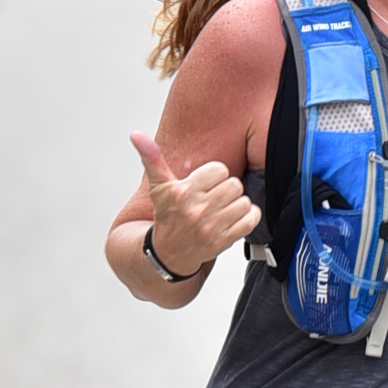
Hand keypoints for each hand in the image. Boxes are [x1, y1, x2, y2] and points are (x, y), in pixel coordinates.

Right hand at [129, 132, 259, 278]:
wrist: (169, 252)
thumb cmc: (167, 216)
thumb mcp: (158, 186)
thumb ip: (151, 158)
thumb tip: (136, 135)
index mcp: (183, 192)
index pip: (220, 170)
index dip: (216, 175)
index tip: (207, 183)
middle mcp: (197, 210)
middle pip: (234, 185)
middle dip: (227, 189)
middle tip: (216, 196)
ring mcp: (211, 227)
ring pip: (244, 202)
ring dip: (238, 204)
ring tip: (223, 208)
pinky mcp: (224, 241)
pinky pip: (250, 220)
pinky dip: (248, 217)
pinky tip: (235, 217)